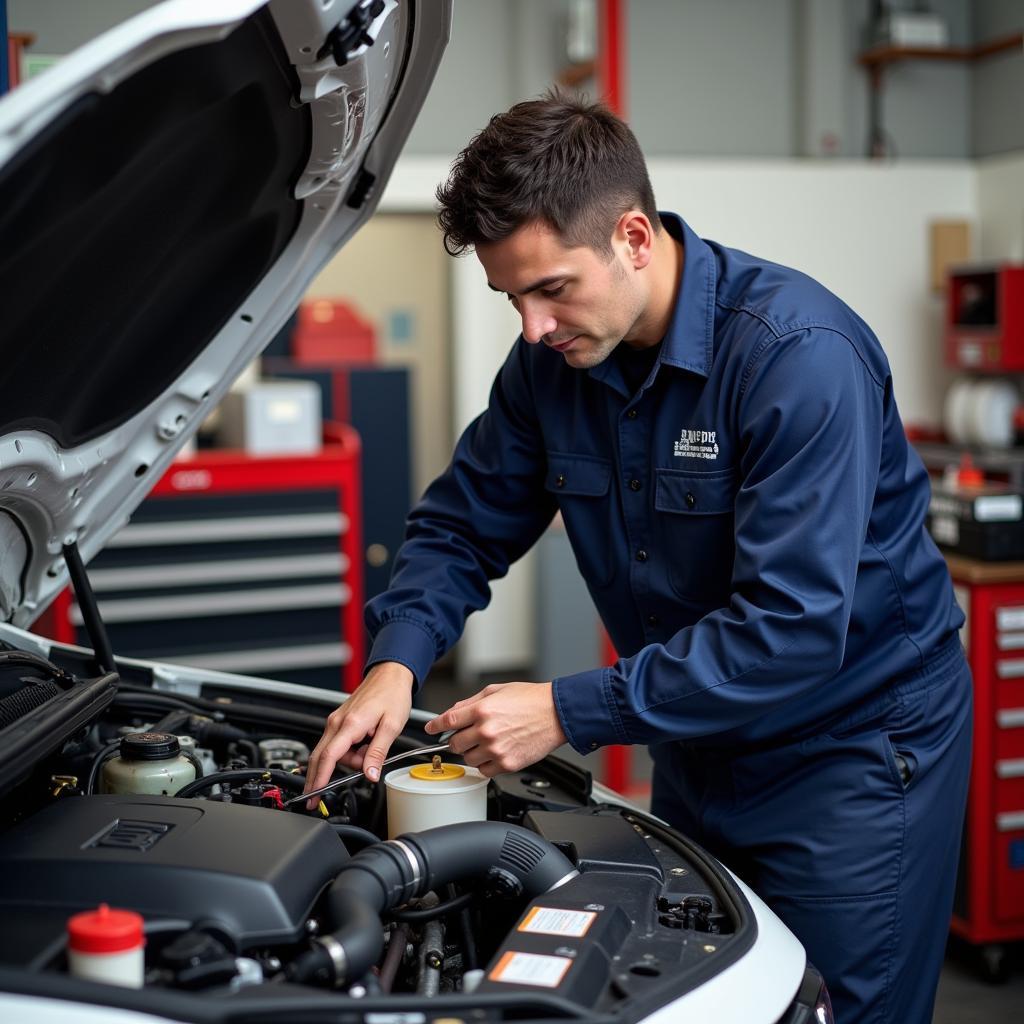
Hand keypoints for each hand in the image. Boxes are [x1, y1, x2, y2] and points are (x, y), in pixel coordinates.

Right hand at [303, 662, 413, 807]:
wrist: (390, 675)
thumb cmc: (392, 695)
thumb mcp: (391, 727)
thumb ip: (378, 753)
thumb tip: (370, 774)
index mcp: (350, 724)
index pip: (328, 757)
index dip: (318, 779)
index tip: (313, 795)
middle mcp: (337, 722)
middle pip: (321, 757)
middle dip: (322, 777)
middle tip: (320, 796)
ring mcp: (336, 720)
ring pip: (332, 753)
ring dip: (349, 761)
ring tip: (371, 749)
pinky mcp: (339, 721)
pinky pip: (337, 744)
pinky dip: (348, 752)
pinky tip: (364, 745)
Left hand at [424, 681, 566, 777]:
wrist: (557, 713)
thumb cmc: (531, 700)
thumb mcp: (497, 690)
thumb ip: (471, 702)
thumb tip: (454, 712)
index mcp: (482, 710)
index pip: (447, 720)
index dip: (435, 725)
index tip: (430, 728)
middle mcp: (486, 731)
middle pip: (454, 743)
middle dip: (457, 739)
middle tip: (467, 735)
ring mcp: (496, 749)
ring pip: (468, 759)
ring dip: (472, 753)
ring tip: (486, 743)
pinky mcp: (507, 764)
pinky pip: (484, 771)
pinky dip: (486, 764)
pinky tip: (495, 753)